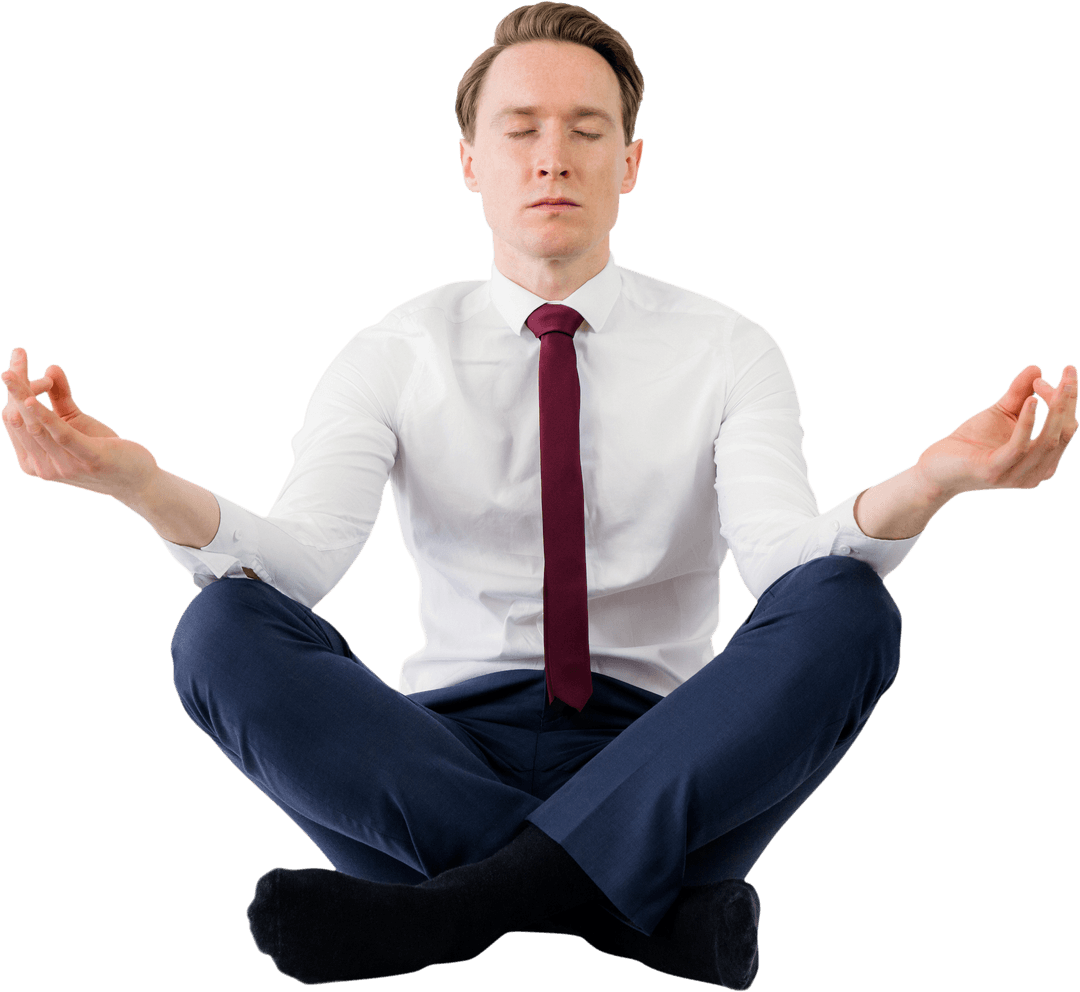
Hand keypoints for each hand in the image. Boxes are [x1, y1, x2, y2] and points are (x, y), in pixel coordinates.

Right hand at [1, 346, 158, 500]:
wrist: (137, 480)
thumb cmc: (103, 450)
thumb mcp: (76, 422)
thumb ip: (60, 397)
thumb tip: (51, 366)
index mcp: (32, 461)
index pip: (13, 422)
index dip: (14, 394)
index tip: (13, 365)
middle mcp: (43, 468)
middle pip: (20, 422)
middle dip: (14, 390)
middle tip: (11, 361)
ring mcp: (64, 467)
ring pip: (35, 426)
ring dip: (23, 396)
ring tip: (11, 374)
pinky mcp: (88, 458)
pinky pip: (61, 434)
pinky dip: (44, 416)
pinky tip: (32, 399)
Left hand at [914, 363, 1077, 497]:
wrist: (937, 466)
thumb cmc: (971, 441)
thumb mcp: (1000, 413)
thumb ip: (1019, 394)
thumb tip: (1037, 368)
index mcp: (1043, 461)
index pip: (1067, 428)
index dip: (1069, 400)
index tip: (1065, 372)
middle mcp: (1036, 473)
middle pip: (1063, 433)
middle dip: (1068, 401)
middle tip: (1069, 371)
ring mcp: (1016, 476)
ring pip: (1046, 441)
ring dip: (1053, 410)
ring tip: (1049, 383)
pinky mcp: (995, 471)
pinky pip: (1018, 446)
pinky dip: (1027, 422)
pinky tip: (1030, 401)